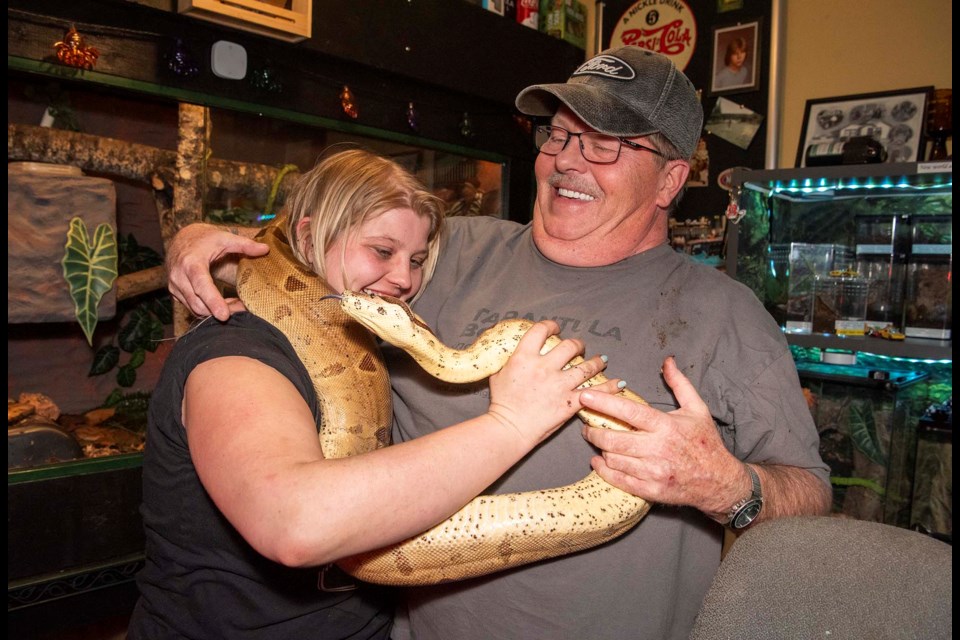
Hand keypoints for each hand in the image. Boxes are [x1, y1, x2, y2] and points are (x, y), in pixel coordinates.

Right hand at [166, 223, 267, 320]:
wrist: (182, 239)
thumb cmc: (205, 239)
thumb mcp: (226, 238)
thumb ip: (245, 244)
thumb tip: (265, 249)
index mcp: (191, 263)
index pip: (201, 286)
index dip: (213, 302)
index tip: (224, 316)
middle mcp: (179, 277)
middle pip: (198, 304)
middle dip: (220, 311)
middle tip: (242, 309)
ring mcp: (175, 287)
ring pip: (196, 309)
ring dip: (216, 313)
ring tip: (237, 306)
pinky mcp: (176, 293)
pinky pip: (193, 308)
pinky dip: (209, 310)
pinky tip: (225, 305)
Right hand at [487, 320, 607, 447]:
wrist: (509, 428)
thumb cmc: (501, 403)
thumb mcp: (498, 375)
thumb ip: (509, 361)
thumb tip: (512, 353)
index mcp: (524, 357)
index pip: (540, 331)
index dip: (551, 326)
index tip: (555, 329)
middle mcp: (544, 367)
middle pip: (568, 346)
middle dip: (577, 344)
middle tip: (579, 347)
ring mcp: (559, 385)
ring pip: (585, 367)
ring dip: (596, 362)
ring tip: (601, 360)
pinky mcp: (569, 402)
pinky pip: (594, 392)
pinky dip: (609, 387)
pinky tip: (618, 383)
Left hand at [579, 356, 745, 516]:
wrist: (720, 481)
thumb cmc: (706, 443)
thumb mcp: (697, 409)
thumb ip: (679, 384)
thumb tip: (667, 361)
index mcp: (666, 426)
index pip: (628, 412)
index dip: (603, 402)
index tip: (585, 396)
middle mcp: (657, 449)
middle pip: (613, 439)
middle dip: (593, 431)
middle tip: (586, 424)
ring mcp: (653, 472)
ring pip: (613, 459)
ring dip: (599, 449)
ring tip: (596, 441)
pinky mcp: (650, 490)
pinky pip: (618, 479)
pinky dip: (604, 470)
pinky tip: (599, 462)